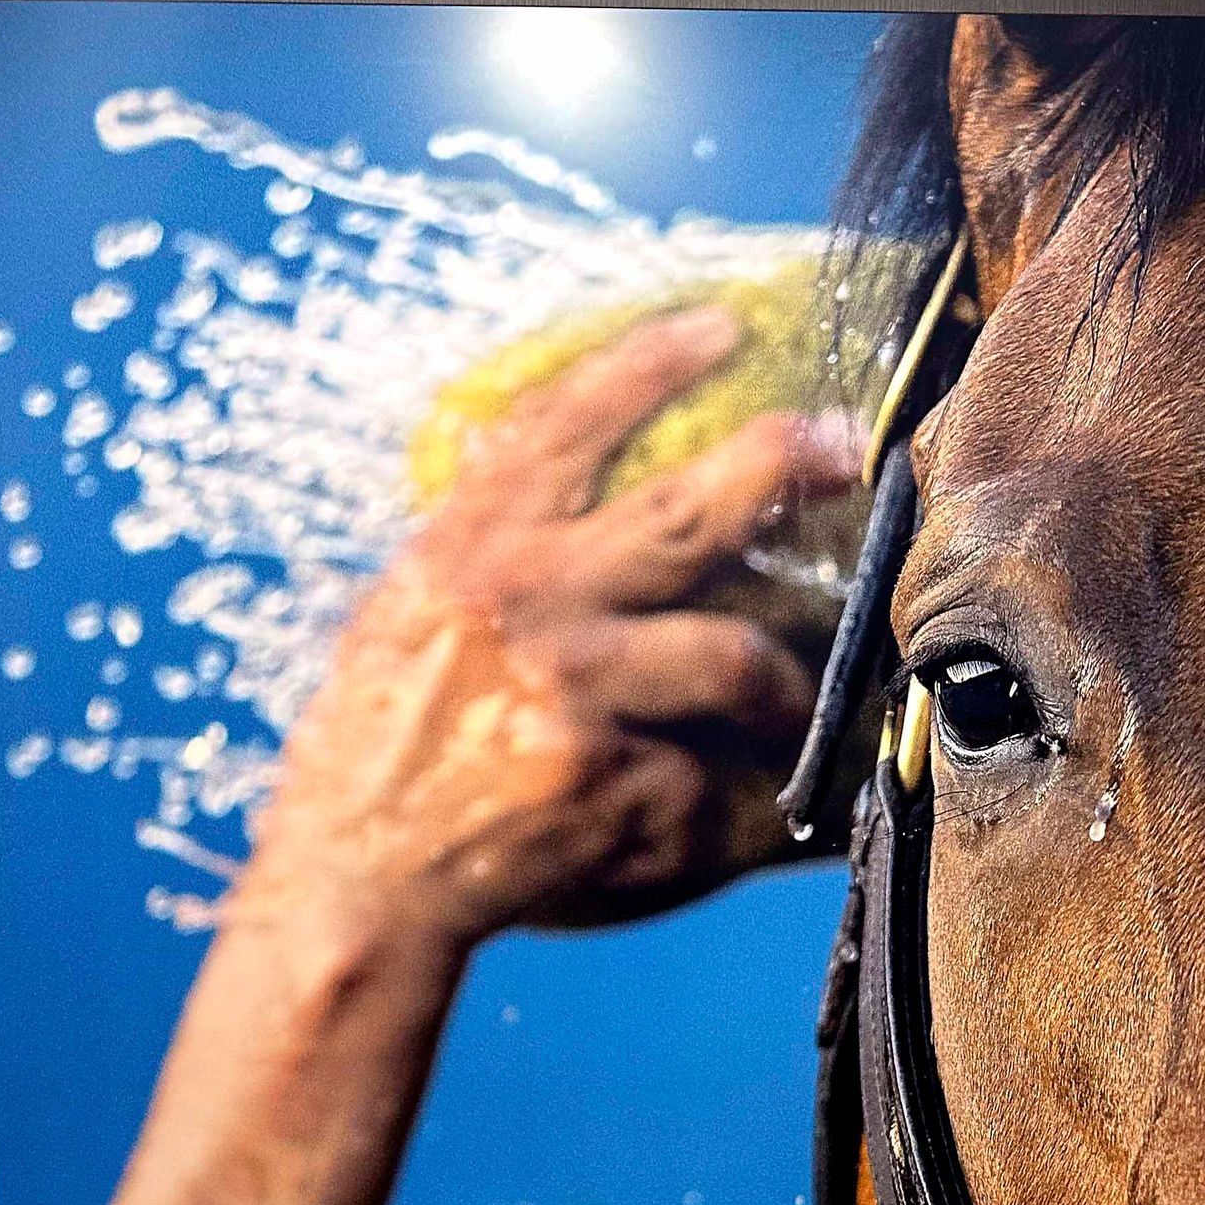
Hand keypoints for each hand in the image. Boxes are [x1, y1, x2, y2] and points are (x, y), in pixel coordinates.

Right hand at [236, 304, 863, 949]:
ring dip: (787, 681)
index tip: (723, 325)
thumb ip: (481, 545)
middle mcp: (528, 607)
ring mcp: (575, 697)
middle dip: (780, 464)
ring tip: (800, 698)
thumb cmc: (377, 746)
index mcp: (470, 552)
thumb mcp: (404, 614)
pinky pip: (721, 778)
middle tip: (846, 448)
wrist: (359, 879)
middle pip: (687, 513)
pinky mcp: (615, 785)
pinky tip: (769, 812)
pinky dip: (756, 799)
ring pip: (733, 655)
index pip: (565, 427)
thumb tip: (557, 470)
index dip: (648, 364)